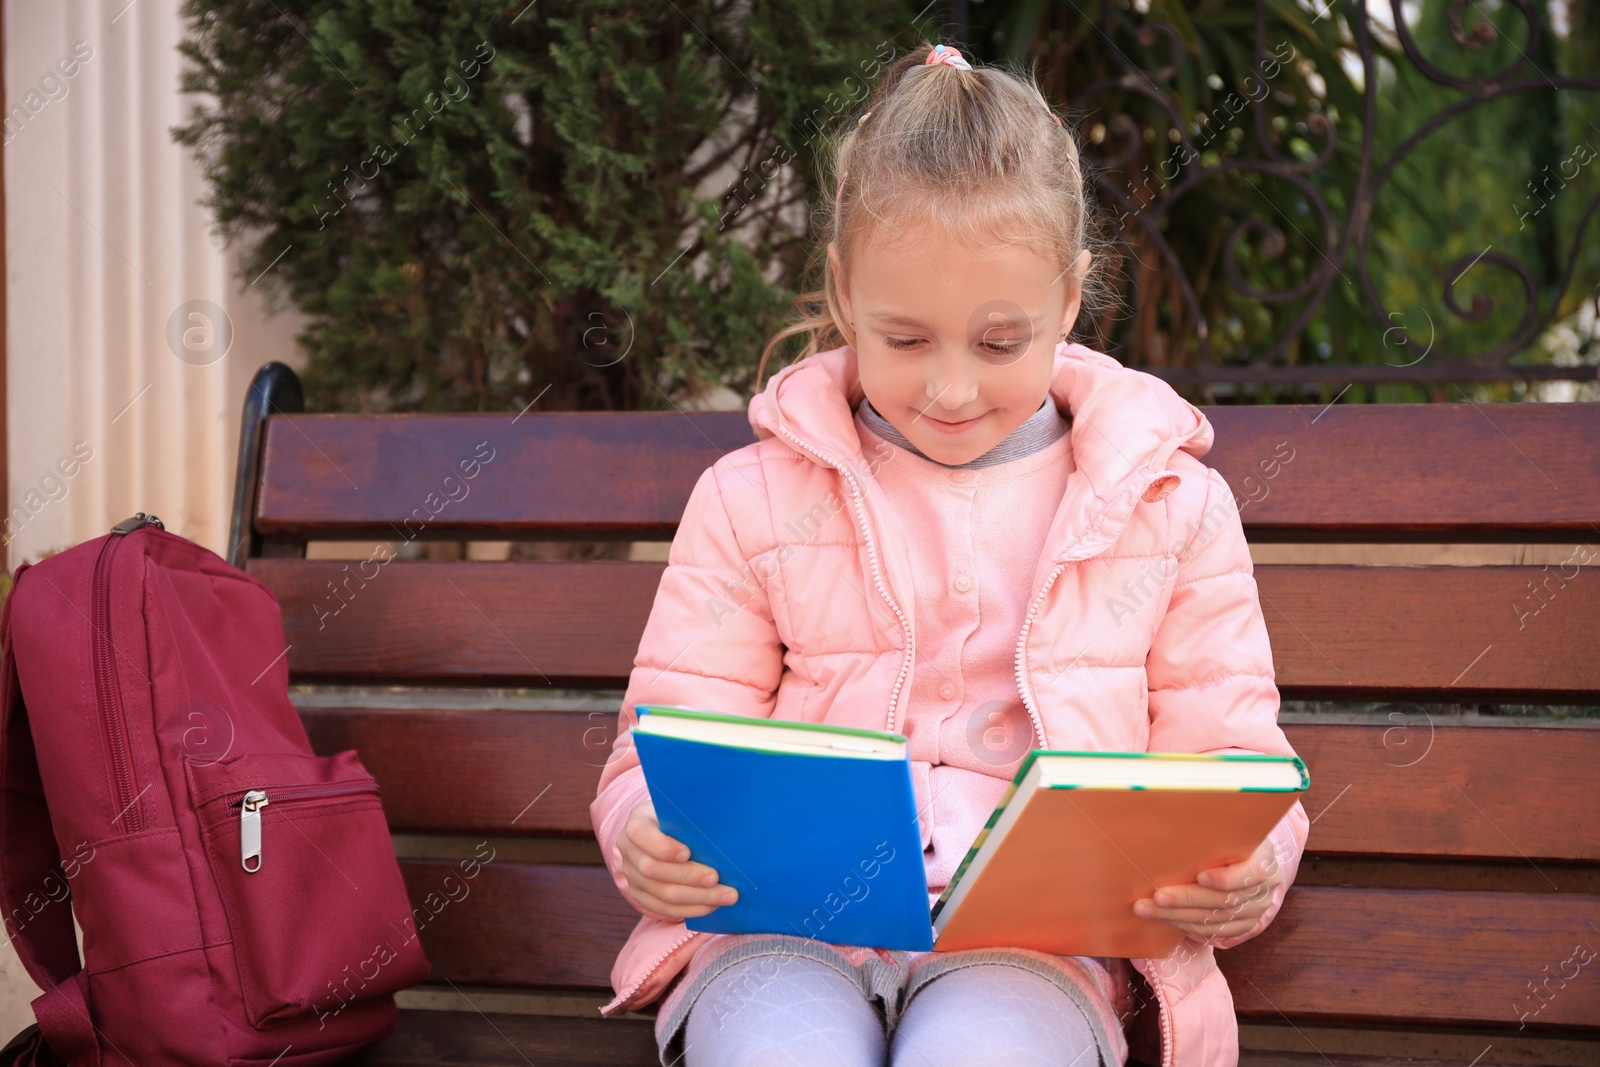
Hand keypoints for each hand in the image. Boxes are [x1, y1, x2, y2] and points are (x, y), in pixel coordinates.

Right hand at [616, 798, 738, 919]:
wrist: (659, 834)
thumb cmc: (677, 820)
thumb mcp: (679, 812)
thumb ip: (691, 820)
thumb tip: (722, 832)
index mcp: (636, 824)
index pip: (641, 835)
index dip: (663, 847)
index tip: (688, 853)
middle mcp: (628, 852)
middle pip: (653, 870)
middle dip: (689, 876)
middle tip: (717, 878)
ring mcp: (631, 877)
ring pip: (662, 894)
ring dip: (698, 898)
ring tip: (725, 896)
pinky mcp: (640, 896)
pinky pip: (664, 909)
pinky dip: (690, 909)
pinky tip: (712, 906)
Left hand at [1132, 835, 1281, 940]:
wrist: (1247, 860)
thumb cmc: (1229, 839)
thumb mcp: (1229, 829)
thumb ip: (1211, 830)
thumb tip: (1175, 813)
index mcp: (1265, 861)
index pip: (1252, 874)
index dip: (1226, 879)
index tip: (1200, 876)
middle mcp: (1264, 891)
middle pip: (1225, 901)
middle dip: (1187, 899)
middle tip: (1157, 896)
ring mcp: (1254, 912)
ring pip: (1215, 920)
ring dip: (1177, 915)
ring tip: (1146, 908)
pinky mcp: (1242, 926)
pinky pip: (1213, 932)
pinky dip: (1185, 925)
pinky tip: (1162, 917)